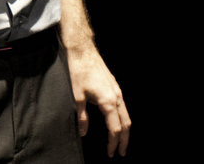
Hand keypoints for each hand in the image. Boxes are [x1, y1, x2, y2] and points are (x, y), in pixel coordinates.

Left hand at [65, 41, 130, 156]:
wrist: (83, 50)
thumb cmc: (79, 70)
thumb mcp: (77, 95)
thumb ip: (82, 116)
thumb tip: (83, 132)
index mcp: (108, 101)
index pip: (115, 129)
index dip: (113, 143)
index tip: (111, 153)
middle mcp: (116, 97)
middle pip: (126, 124)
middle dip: (124, 140)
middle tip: (121, 152)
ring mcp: (117, 91)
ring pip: (126, 115)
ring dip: (125, 130)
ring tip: (121, 141)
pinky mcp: (114, 86)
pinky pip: (123, 106)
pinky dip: (123, 118)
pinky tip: (117, 121)